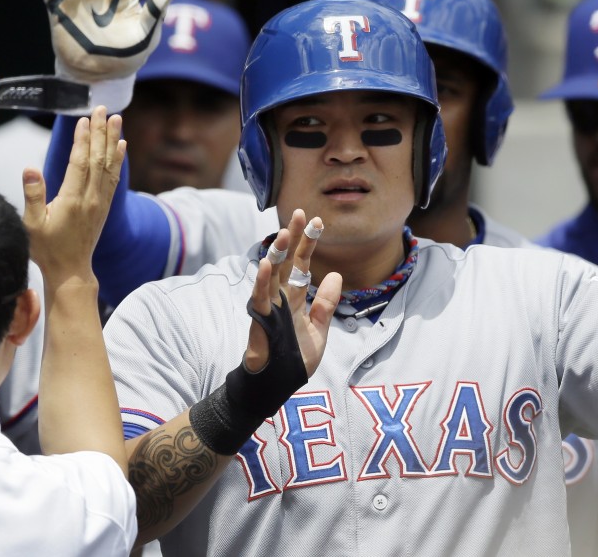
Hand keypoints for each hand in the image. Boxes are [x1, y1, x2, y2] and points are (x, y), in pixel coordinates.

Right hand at [22, 106, 125, 283]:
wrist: (71, 271)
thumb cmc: (47, 249)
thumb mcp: (32, 224)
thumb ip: (33, 195)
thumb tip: (29, 168)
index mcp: (72, 200)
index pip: (80, 163)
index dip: (82, 140)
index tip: (83, 119)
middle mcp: (91, 198)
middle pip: (98, 158)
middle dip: (100, 132)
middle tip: (102, 109)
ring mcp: (101, 202)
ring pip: (109, 165)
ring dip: (112, 140)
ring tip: (116, 119)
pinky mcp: (105, 206)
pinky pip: (114, 178)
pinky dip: (118, 160)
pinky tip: (121, 146)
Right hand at [247, 209, 341, 377]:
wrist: (279, 383)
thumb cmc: (295, 358)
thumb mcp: (319, 329)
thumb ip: (326, 304)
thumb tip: (336, 275)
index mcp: (296, 296)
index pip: (303, 263)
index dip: (309, 243)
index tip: (317, 221)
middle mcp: (281, 296)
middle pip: (288, 261)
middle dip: (294, 237)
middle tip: (300, 213)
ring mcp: (270, 305)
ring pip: (272, 273)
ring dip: (278, 252)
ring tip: (285, 232)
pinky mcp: (260, 319)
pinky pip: (260, 296)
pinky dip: (263, 280)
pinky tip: (266, 263)